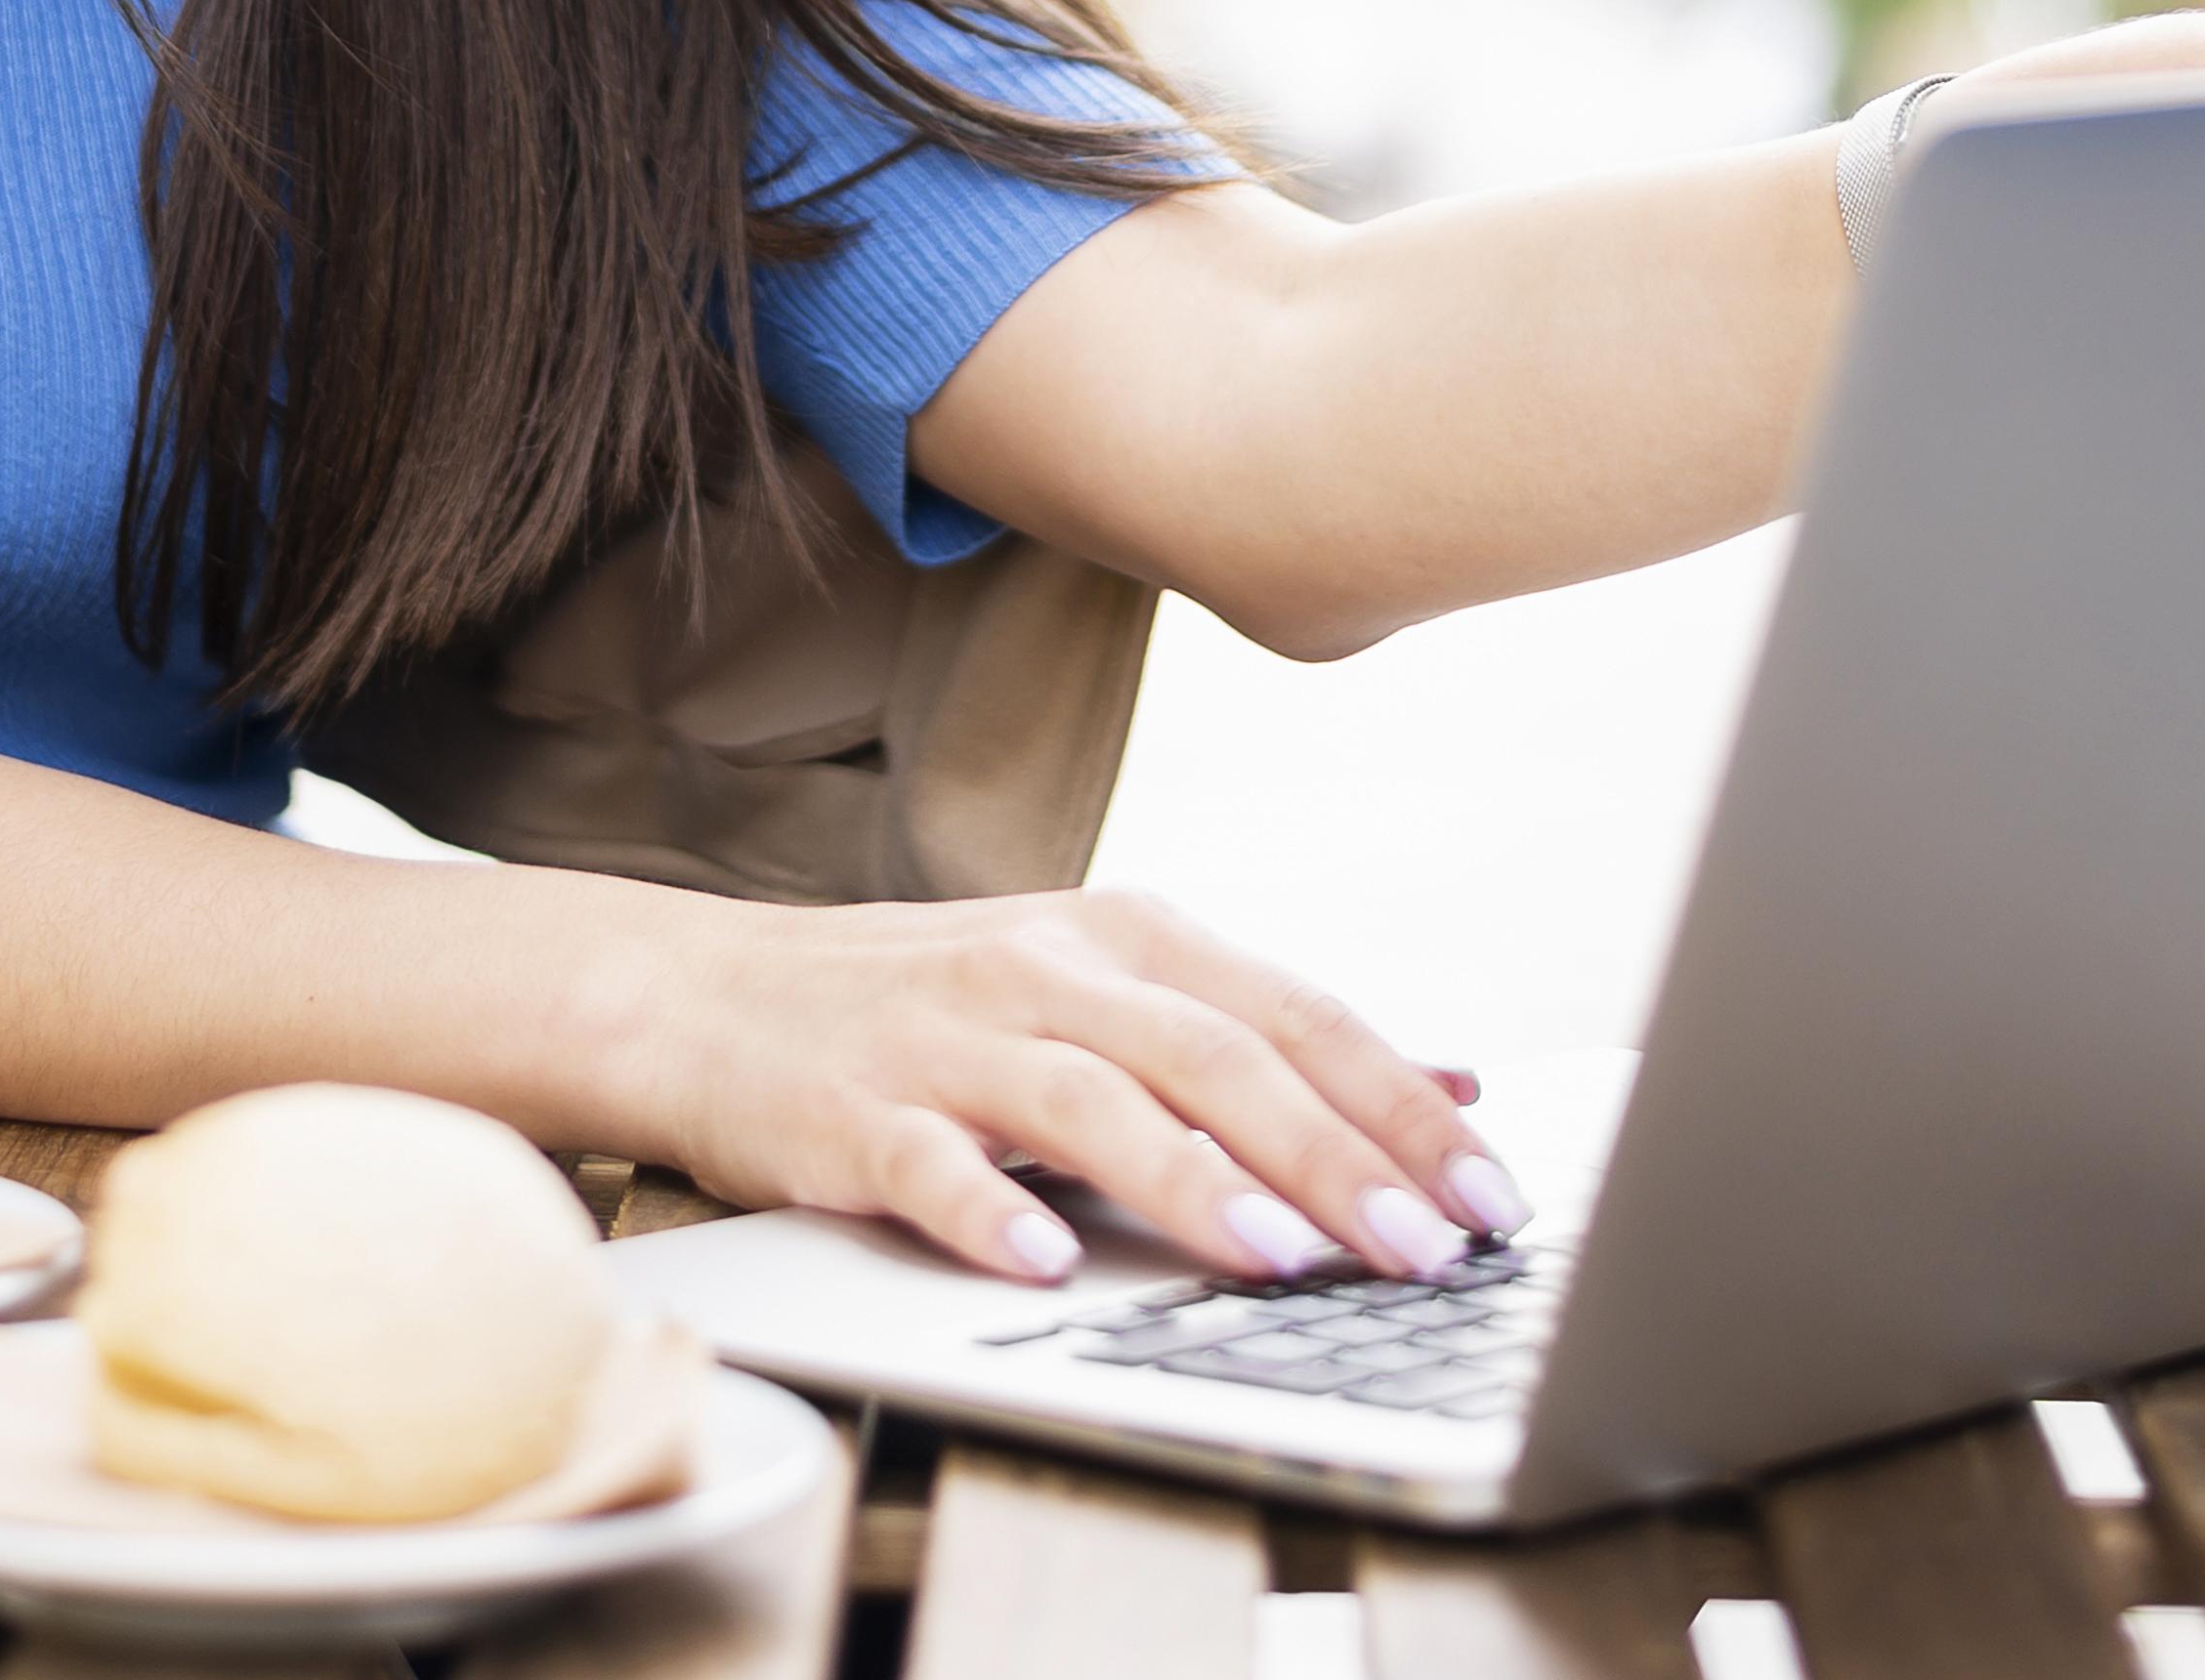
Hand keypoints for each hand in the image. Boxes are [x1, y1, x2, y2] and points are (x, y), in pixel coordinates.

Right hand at [615, 884, 1515, 1285]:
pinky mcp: (852, 1111)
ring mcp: (949, 1038)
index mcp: (1130, 938)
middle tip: (1425, 1249)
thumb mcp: (1114, 991)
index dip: (1401, 1106)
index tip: (1493, 1197)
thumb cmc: (936, 1010)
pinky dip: (988, 1213)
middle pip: (1217, 1055)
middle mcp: (1051, 969)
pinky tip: (1043, 1266)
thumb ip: (1270, 1038)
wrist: (710, 996)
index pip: (1297, 1016)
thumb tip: (1453, 1087)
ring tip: (1280, 1260)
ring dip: (1193, 1182)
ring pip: (1091, 1101)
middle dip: (1335, 1156)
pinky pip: (928, 1164)